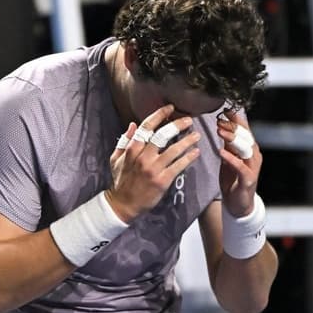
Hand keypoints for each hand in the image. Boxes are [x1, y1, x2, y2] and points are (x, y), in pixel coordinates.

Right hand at [106, 104, 201, 221]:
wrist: (123, 204)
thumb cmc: (120, 181)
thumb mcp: (115, 159)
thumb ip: (124, 141)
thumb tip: (134, 125)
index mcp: (132, 150)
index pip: (147, 127)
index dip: (159, 115)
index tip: (170, 108)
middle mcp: (143, 157)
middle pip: (162, 135)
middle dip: (177, 125)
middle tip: (189, 120)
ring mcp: (153, 169)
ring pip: (173, 150)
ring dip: (187, 141)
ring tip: (196, 135)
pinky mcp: (162, 181)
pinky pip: (178, 166)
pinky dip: (188, 158)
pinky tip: (195, 152)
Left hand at [216, 109, 260, 216]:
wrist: (238, 205)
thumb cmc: (233, 181)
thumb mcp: (228, 159)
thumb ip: (228, 146)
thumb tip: (222, 128)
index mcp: (249, 149)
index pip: (244, 130)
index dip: (236, 119)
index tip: (225, 110)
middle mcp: (254, 155)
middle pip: (245, 136)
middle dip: (232, 126)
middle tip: (219, 119)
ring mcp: (252, 167)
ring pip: (245, 148)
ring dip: (232, 138)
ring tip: (219, 131)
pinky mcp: (248, 179)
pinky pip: (240, 166)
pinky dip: (231, 158)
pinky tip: (221, 152)